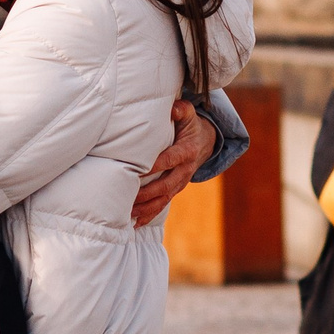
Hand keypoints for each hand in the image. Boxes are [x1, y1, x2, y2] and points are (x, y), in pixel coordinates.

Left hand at [131, 100, 217, 227]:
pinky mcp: (175, 189)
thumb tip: (174, 109)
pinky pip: (163, 204)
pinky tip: (135, 224)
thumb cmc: (190, 125)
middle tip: (128, 197)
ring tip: (128, 214)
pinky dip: (150, 215)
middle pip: (166, 185)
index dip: (154, 166)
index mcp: (187, 152)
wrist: (205, 141)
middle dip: (146, 193)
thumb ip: (182, 110)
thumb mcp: (189, 115)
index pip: (169, 160)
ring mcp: (181, 182)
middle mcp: (185, 170)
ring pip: (164, 199)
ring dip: (146, 208)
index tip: (136, 170)